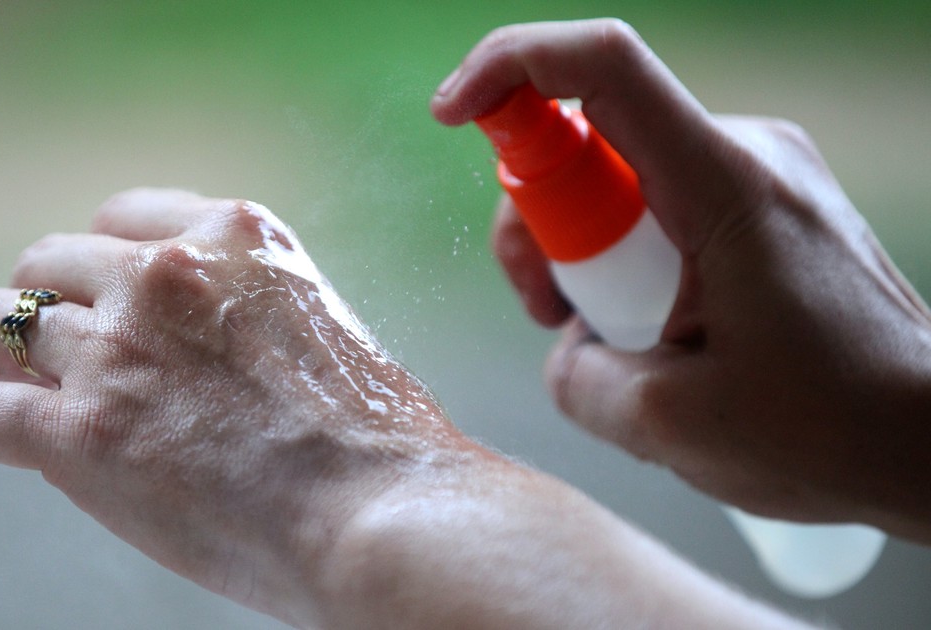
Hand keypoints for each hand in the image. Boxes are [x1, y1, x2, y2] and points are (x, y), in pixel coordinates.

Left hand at [0, 188, 472, 623]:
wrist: (381, 510)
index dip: (92, 260)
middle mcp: (165, 275)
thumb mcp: (321, 328)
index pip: (123, 218)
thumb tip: (205, 359)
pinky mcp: (82, 432)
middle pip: (50, 263)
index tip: (86, 290)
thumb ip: (250, 316)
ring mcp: (118, 349)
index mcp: (235, 238)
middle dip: (37, 303)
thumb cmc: (377, 441)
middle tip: (30, 347)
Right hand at [432, 19, 930, 540]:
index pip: (603, 67)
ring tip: (609, 341)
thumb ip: (577, 380)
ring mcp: (760, 173)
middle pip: (593, 137)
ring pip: (622, 178)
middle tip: (546, 312)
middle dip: (540, 221)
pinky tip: (652, 331)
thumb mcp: (671, 425)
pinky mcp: (766, 204)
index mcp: (725, 185)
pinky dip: (630, 260)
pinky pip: (662, 205)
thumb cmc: (830, 429)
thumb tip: (564, 348)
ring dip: (586, 253)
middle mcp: (746, 153)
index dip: (511, 67)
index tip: (450, 113)